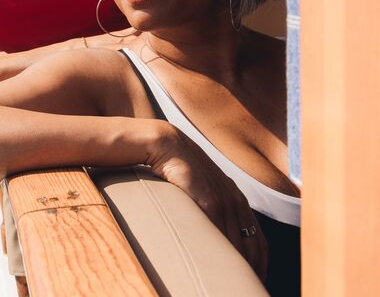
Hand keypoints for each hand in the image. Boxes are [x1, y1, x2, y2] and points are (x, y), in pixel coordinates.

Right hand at [145, 122, 267, 278]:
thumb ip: (210, 209)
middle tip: (245, 288)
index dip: (260, 266)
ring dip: (237, 268)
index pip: (259, 243)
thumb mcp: (201, 189)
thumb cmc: (179, 169)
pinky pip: (221, 232)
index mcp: (238, 201)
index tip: (255, 282)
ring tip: (229, 285)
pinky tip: (216, 267)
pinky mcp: (209, 199)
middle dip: (253, 271)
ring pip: (238, 244)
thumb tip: (208, 235)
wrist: (167, 145)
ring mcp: (225, 200)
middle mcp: (237, 202)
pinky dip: (222, 253)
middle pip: (253, 248)